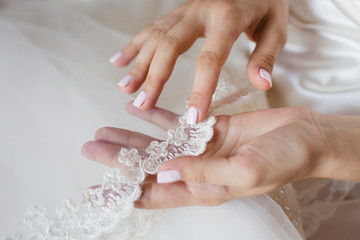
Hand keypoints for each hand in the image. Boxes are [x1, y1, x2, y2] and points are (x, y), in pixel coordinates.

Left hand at [82, 104, 359, 208]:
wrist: (305, 137)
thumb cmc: (282, 159)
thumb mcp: (245, 171)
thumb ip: (204, 173)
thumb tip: (162, 176)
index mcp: (204, 188)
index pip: (156, 195)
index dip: (126, 193)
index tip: (99, 190)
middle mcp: (197, 170)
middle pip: (148, 166)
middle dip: (119, 159)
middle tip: (91, 148)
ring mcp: (201, 149)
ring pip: (157, 144)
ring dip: (131, 138)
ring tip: (103, 131)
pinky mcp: (208, 129)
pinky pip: (176, 123)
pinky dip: (155, 117)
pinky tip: (136, 110)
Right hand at [109, 0, 287, 122]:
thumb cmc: (266, 5)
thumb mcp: (275, 28)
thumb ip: (266, 56)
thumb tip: (260, 84)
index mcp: (227, 18)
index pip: (210, 59)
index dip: (200, 90)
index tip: (193, 118)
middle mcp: (200, 11)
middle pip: (170, 46)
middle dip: (154, 77)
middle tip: (142, 103)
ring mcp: (185, 10)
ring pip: (155, 36)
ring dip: (138, 63)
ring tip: (125, 88)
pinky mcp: (178, 12)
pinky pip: (152, 28)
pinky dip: (134, 45)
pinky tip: (119, 60)